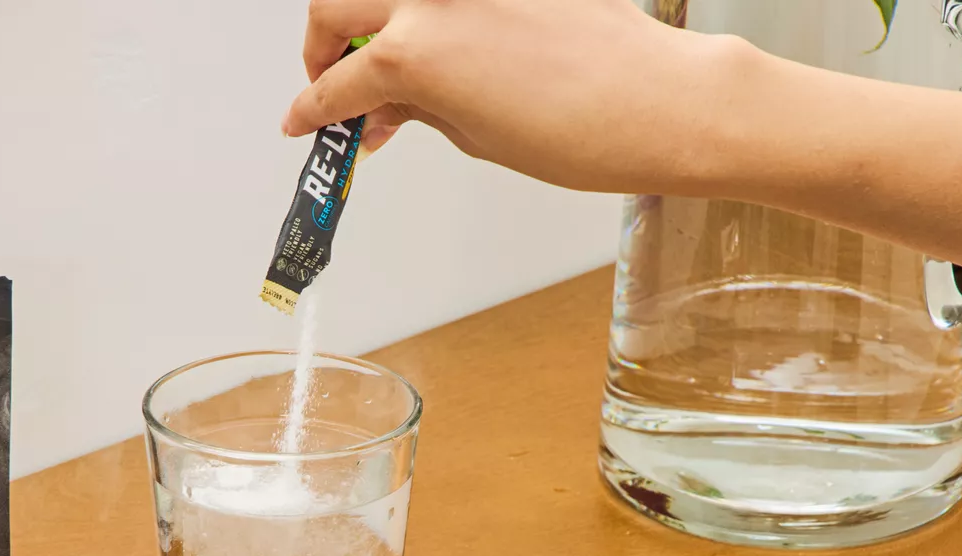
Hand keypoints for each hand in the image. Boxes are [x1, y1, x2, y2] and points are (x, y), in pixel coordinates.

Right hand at [281, 0, 745, 193]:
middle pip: (334, 9)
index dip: (311, 112)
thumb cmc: (584, 130)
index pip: (336, 85)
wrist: (658, 100)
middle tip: (333, 83)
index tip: (303, 122)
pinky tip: (442, 40)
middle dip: (320, 51)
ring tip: (384, 59)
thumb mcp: (477, 136)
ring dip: (366, 16)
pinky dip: (427, 14)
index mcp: (414, 52)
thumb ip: (417, 113)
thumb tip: (385, 113)